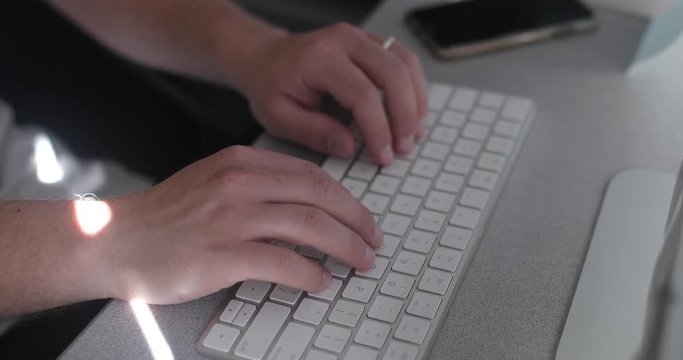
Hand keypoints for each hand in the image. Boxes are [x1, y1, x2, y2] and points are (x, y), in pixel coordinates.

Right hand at [97, 146, 381, 303]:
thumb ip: (255, 185)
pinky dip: (310, 273)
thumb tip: (304, 205)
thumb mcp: (211, 181)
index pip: (310, 173)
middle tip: (373, 239)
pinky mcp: (222, 256)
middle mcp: (239, 184)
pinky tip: (321, 281)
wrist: (111, 240)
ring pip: (309, 225)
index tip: (360, 215)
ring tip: (362, 261)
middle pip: (318, 195)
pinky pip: (283, 262)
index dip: (344, 196)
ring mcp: (231, 218)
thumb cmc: (163, 216)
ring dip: (345, 245)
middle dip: (356, 219)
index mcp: (239, 162)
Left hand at [238, 23, 427, 165]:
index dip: (379, 129)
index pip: (362, 94)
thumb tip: (349, 148)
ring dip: (415, 101)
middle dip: (405, 116)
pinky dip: (414, 87)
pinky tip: (412, 111)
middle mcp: (343, 40)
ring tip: (413, 133)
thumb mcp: (279, 117)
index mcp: (319, 58)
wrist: (265, 58)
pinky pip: (404, 58)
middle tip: (403, 148)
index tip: (383, 155)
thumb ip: (314, 132)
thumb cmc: (271, 85)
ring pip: (405, 63)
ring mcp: (359, 37)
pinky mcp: (370, 41)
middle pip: (393, 74)